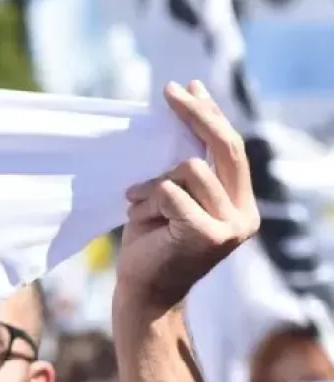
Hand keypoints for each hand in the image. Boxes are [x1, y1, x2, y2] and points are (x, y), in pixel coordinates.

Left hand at [116, 80, 259, 314]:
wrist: (142, 294)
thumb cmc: (151, 245)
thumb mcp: (170, 198)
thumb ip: (184, 167)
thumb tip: (183, 114)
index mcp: (240, 202)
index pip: (230, 147)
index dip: (210, 114)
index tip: (188, 87)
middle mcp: (244, 214)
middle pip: (224, 147)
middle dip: (195, 114)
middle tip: (169, 91)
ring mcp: (230, 226)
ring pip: (189, 170)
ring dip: (154, 184)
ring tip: (139, 205)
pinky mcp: (208, 235)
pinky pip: (171, 192)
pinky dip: (147, 199)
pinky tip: (137, 217)